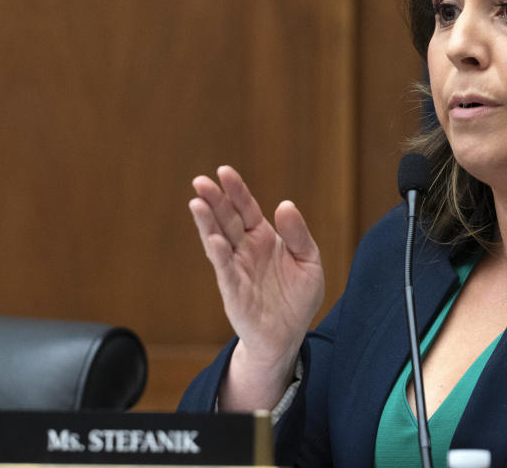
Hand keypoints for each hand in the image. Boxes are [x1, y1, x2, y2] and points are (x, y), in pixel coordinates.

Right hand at [189, 166, 324, 405]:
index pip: (246, 208)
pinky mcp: (234, 293)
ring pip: (218, 242)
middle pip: (226, 220)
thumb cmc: (297, 297)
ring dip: (207, 223)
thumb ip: (299, 234)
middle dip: (214, 200)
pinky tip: (214, 240)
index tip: (224, 171)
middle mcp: (245, 250)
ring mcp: (237, 270)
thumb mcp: (309, 261)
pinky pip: (226, 272)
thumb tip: (285, 204)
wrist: (289, 335)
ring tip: (197, 203)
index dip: (236, 190)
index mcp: (262, 237)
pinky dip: (220, 256)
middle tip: (200, 181)